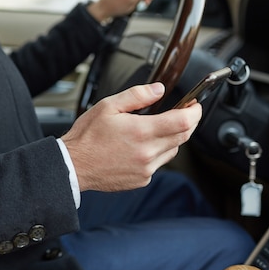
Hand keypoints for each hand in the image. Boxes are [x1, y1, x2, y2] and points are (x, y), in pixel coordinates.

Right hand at [60, 83, 201, 191]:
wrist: (73, 166)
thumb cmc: (87, 137)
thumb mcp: (109, 106)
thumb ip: (137, 95)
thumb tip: (159, 90)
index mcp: (141, 131)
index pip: (183, 121)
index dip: (194, 111)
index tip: (194, 104)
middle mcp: (147, 152)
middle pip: (183, 136)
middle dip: (188, 122)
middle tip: (184, 112)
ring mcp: (146, 169)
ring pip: (173, 151)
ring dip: (172, 138)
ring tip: (155, 129)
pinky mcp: (142, 179)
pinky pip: (159, 163)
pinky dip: (157, 153)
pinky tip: (141, 146)